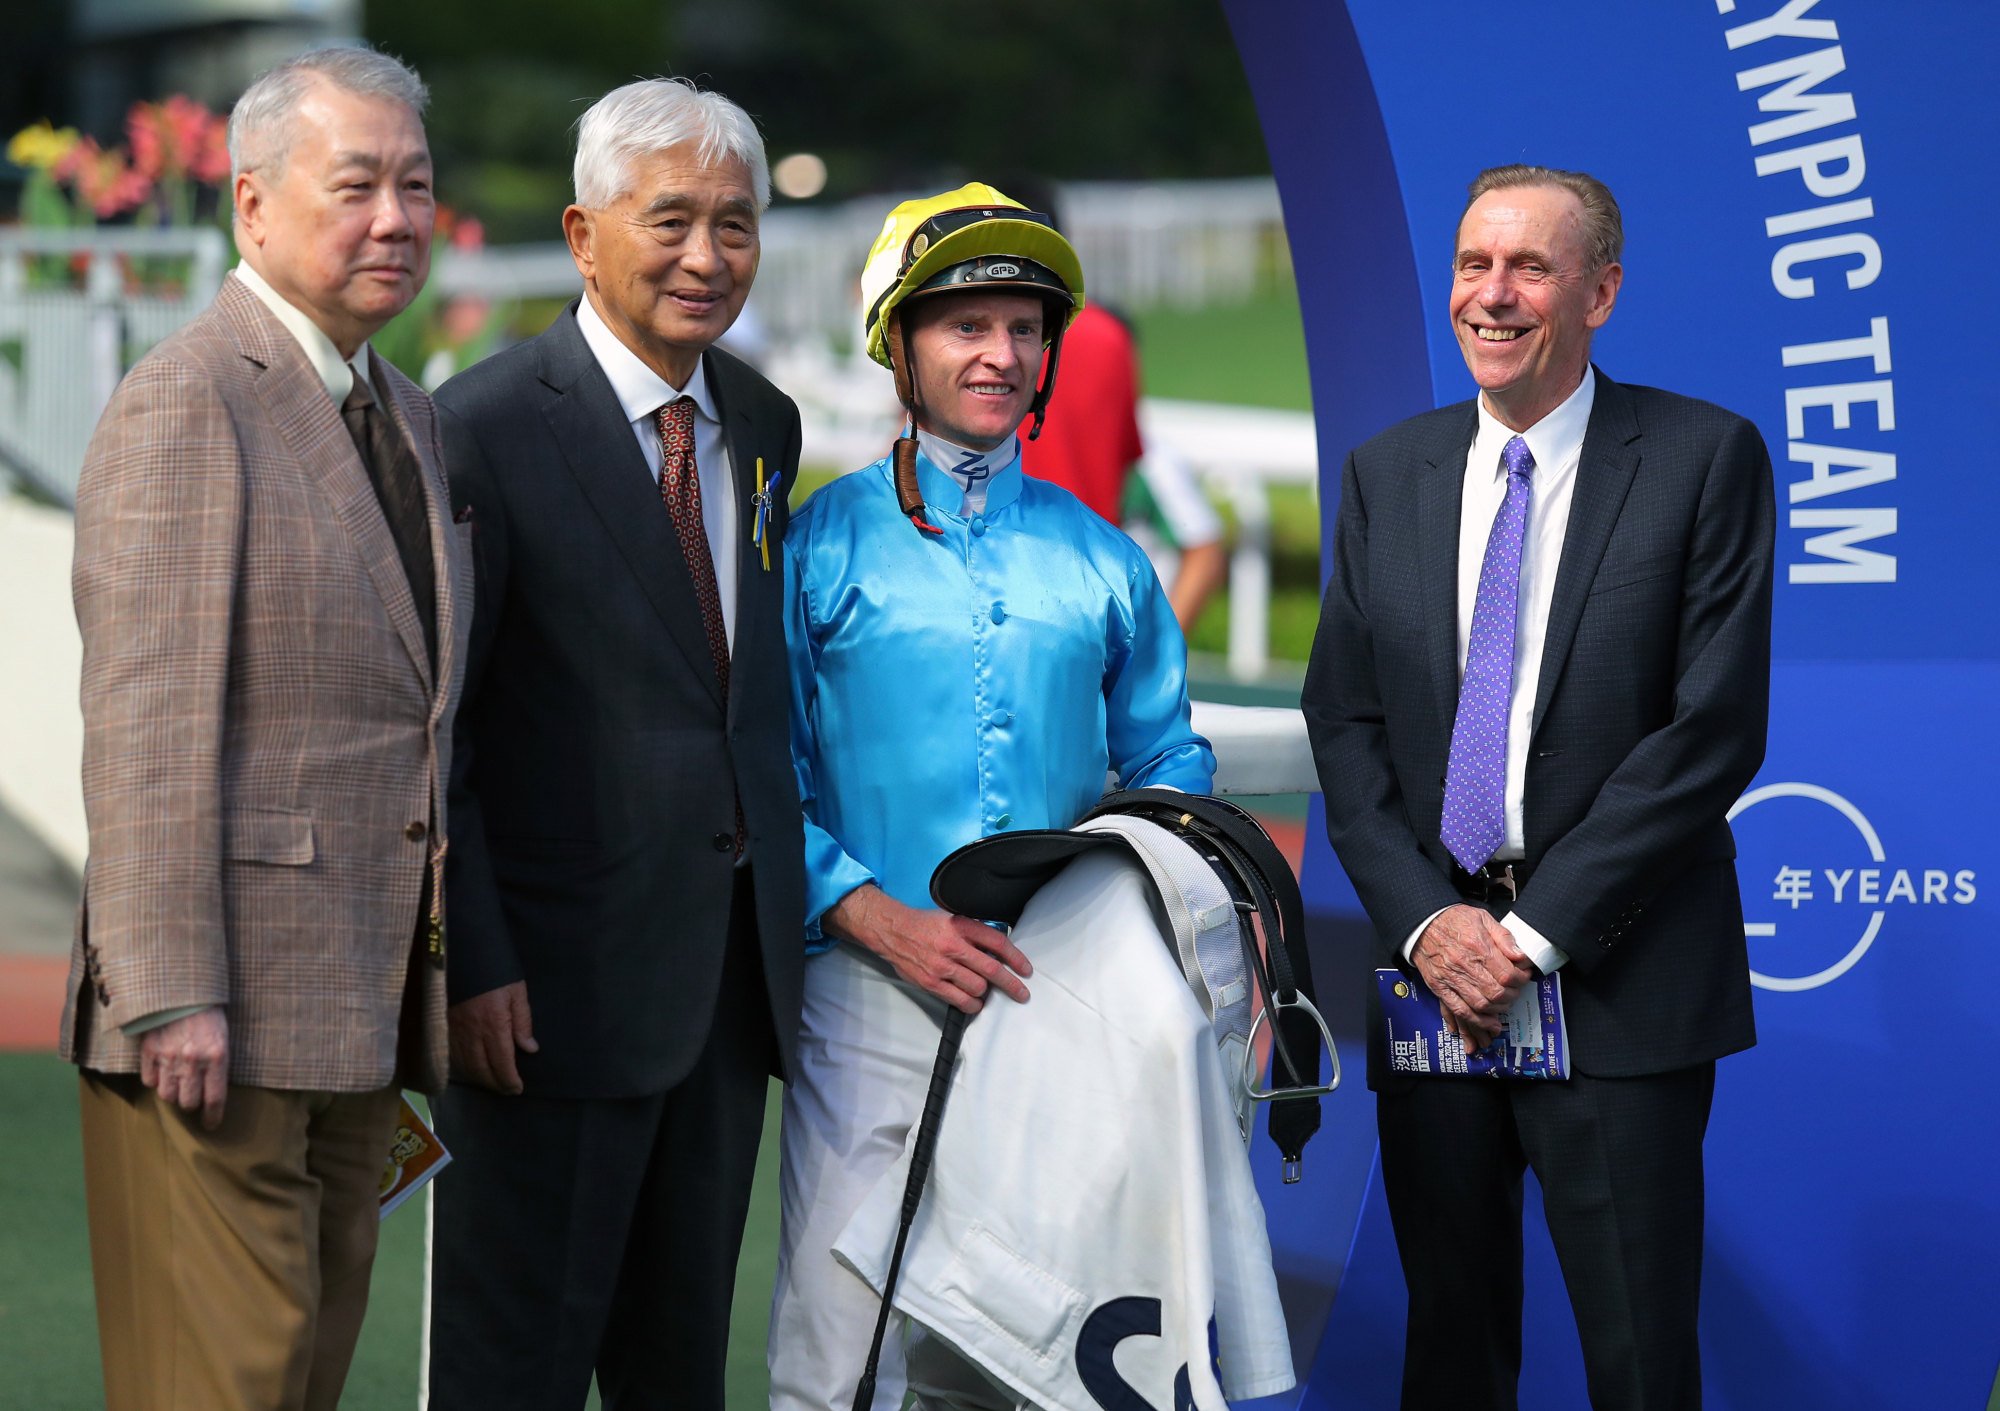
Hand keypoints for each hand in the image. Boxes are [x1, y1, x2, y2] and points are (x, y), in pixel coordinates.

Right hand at [139, 1006, 229, 1129]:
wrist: (183, 990)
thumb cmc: (208, 1015)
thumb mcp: (223, 1038)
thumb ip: (217, 1065)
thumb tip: (211, 1094)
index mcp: (216, 1057)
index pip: (215, 1099)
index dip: (213, 1116)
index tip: (211, 1124)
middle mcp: (192, 1061)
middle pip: (188, 1102)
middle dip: (191, 1105)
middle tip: (193, 1099)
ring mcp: (168, 1057)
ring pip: (167, 1095)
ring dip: (173, 1094)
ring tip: (177, 1084)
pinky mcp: (149, 1051)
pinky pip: (149, 1081)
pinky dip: (155, 1080)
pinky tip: (161, 1072)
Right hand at [448, 980, 537, 1093]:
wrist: (464, 955)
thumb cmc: (495, 972)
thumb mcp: (517, 992)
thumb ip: (523, 1021)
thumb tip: (530, 1049)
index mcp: (494, 1025)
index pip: (502, 1063)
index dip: (509, 1080)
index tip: (517, 1088)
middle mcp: (472, 1033)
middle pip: (482, 1070)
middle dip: (496, 1084)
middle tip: (508, 1090)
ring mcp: (455, 1031)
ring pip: (466, 1066)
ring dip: (480, 1079)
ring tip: (493, 1083)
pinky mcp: (444, 1027)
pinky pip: (452, 1056)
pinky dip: (463, 1067)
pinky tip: (472, 1069)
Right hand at [825, 884, 1031, 1013]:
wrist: (892, 931)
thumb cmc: (924, 925)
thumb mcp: (952, 918)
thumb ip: (974, 932)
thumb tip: (998, 949)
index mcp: (961, 926)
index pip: (998, 943)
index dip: (1016, 958)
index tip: (1025, 969)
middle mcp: (953, 946)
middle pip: (992, 969)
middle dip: (1011, 984)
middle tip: (1022, 993)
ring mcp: (942, 966)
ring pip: (978, 988)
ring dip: (986, 992)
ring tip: (986, 991)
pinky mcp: (932, 982)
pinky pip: (960, 1000)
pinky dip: (972, 1004)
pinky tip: (974, 1002)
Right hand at [1411, 905, 1535, 1049]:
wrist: (1422, 923)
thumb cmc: (1453, 920)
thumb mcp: (1483, 918)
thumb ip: (1504, 937)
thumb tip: (1520, 956)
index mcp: (1478, 946)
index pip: (1508, 974)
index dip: (1521, 980)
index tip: (1524, 977)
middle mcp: (1464, 965)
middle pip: (1497, 993)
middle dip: (1512, 995)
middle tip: (1515, 990)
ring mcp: (1450, 978)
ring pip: (1481, 1005)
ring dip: (1498, 1009)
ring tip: (1504, 1003)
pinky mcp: (1440, 987)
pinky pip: (1459, 1010)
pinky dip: (1477, 1020)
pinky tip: (1489, 1021)